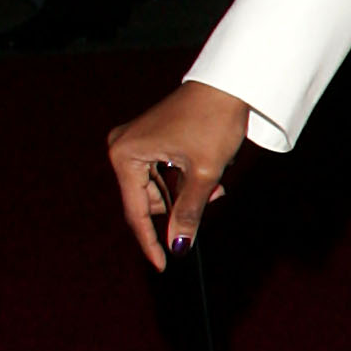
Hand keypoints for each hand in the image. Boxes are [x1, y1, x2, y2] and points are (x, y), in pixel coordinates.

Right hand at [107, 79, 250, 270]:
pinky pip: (162, 175)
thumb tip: (178, 246)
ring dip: (185, 194)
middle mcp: (122, 148)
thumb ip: (188, 212)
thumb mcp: (203, 172)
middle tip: (213, 195)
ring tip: (215, 182)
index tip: (163, 265)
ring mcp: (134, 143)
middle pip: (147, 200)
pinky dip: (183, 181)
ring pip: (158, 189)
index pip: (135, 211)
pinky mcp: (148, 140)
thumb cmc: (214, 122)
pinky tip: (206, 176)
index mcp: (125, 155)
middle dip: (179, 207)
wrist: (228, 85)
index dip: (150, 240)